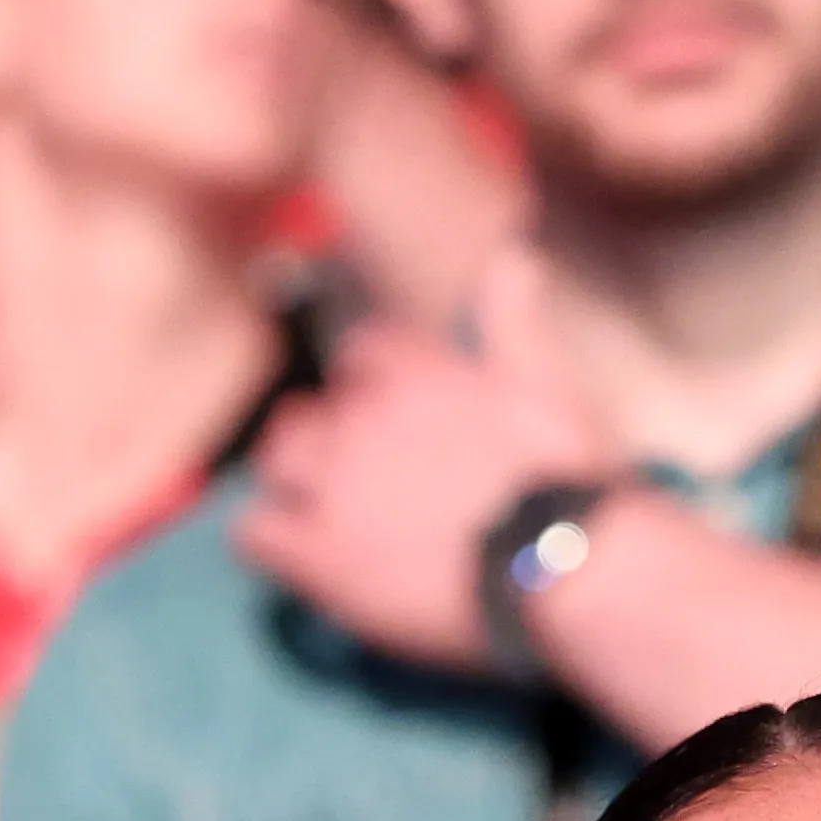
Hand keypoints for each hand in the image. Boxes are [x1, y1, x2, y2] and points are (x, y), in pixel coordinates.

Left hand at [231, 245, 606, 672]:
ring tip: (323, 509)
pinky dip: (268, 538)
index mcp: (414, 373)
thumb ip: (515, 319)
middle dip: (325, 434)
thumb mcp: (549, 379)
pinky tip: (300, 553)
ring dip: (293, 478)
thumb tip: (513, 255)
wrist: (561, 564)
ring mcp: (336, 484)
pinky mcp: (320, 552)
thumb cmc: (567, 477)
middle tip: (356, 473)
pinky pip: (254, 532)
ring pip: (277, 460)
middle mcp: (362, 418)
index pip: (361, 350)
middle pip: (309, 410)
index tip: (392, 409)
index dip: (370, 380)